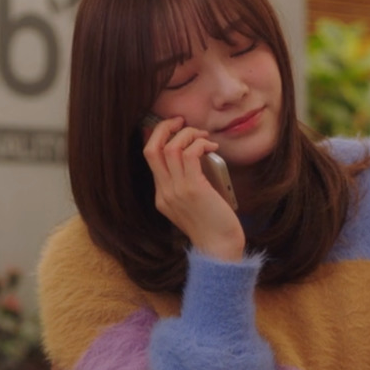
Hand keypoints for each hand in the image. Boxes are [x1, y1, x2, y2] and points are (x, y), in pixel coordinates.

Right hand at [141, 116, 244, 260]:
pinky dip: (199, 144)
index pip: (150, 157)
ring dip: (187, 134)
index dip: (157, 136)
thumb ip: (188, 184)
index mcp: (161, 196)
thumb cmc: (214, 227)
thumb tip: (197, 156)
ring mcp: (176, 190)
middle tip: (180, 121)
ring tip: (203, 135)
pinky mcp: (193, 189)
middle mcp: (164, 192)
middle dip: (163, 127)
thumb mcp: (193, 205)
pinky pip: (189, 154)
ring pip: (171, 147)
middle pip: (151, 148)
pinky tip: (210, 146)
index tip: (172, 127)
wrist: (219, 248)